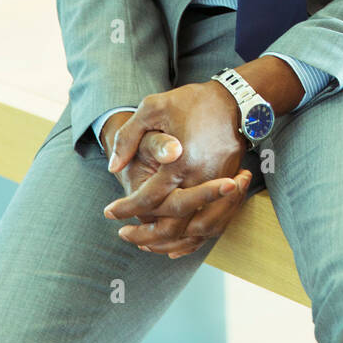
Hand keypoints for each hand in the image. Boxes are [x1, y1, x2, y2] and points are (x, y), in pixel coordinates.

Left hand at [103, 84, 248, 256]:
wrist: (233, 99)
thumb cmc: (191, 102)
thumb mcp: (153, 108)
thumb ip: (129, 136)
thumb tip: (114, 166)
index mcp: (182, 162)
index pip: (149, 198)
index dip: (126, 208)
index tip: (109, 212)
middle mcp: (202, 179)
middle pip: (172, 223)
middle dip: (144, 234)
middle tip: (123, 234)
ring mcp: (219, 186)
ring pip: (194, 231)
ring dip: (167, 242)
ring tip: (144, 242)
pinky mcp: (230, 187)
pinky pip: (213, 225)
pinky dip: (193, 239)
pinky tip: (175, 243)